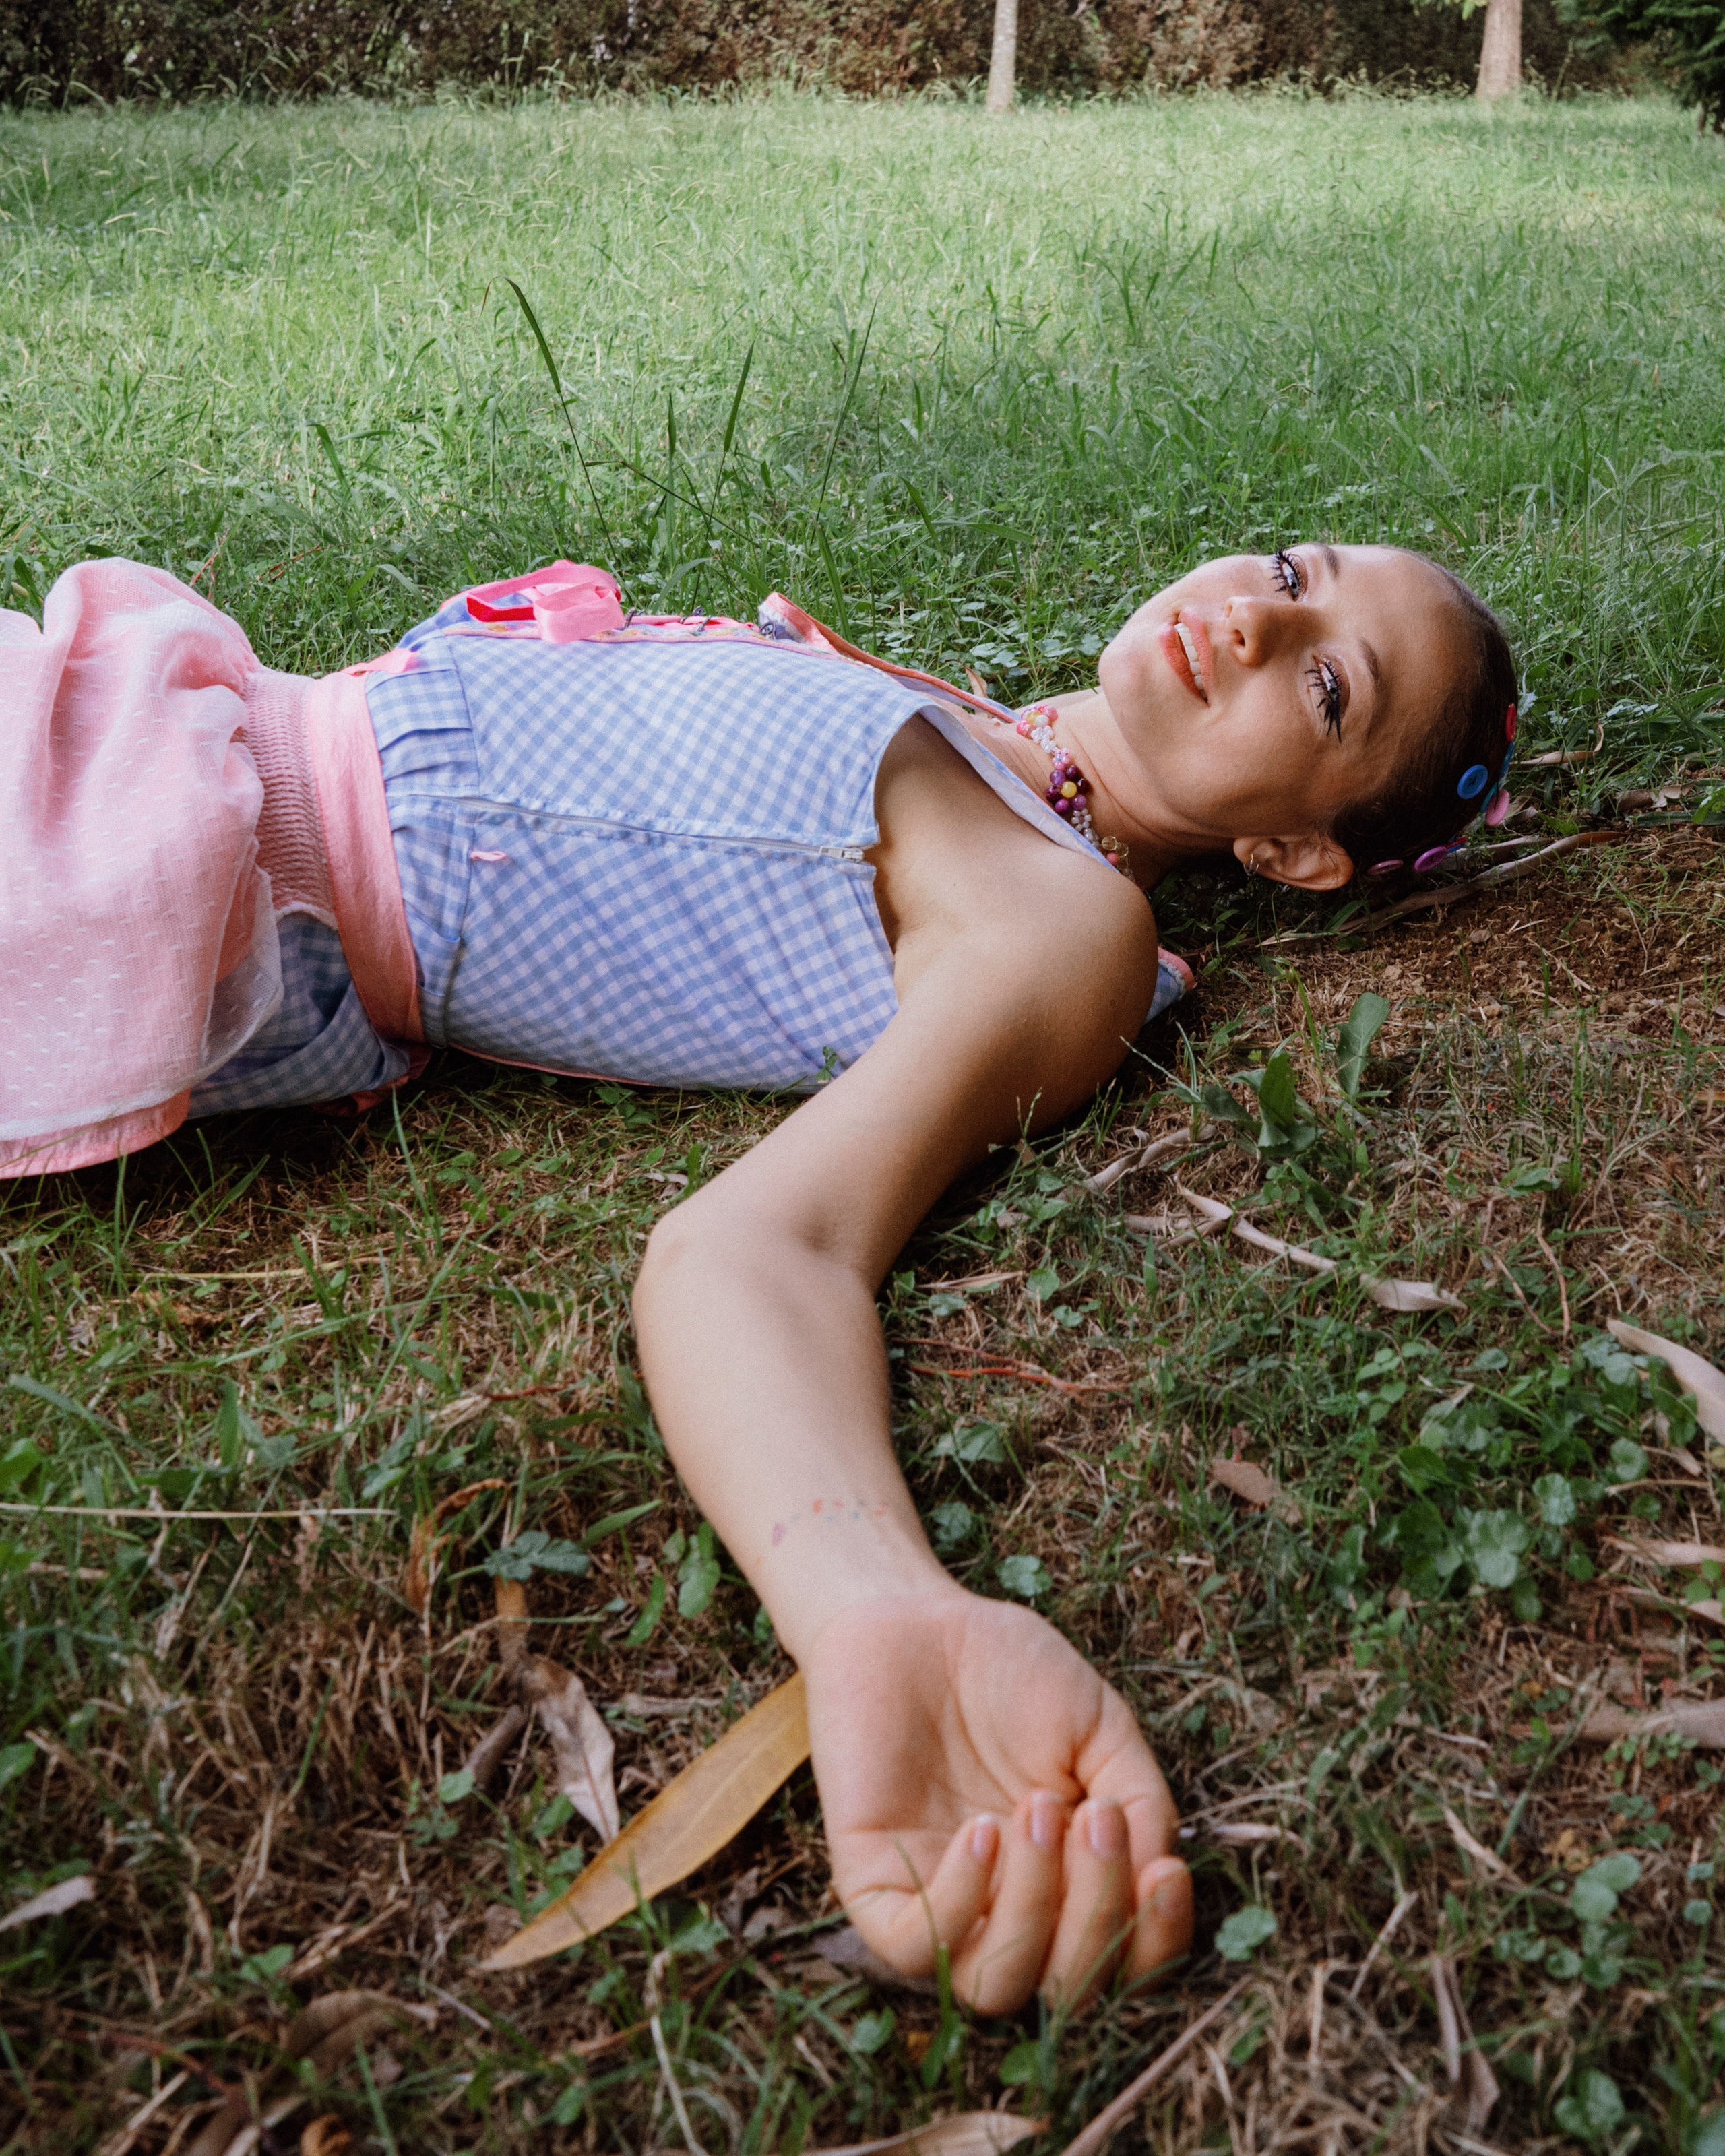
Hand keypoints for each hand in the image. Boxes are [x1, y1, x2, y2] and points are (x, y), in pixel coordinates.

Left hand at [801, 1585, 1190, 2014]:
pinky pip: (915, 1946)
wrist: (915, 1617)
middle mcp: (1007, 1908)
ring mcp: (940, 1901)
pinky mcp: (872, 1883)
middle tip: (1097, 1815)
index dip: (1155, 1939)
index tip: (1167, 1870)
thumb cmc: (1008, 1668)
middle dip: (1098, 1913)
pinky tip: (983, 1830)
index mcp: (1068, 1880)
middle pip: (1067, 1989)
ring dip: (1034, 1910)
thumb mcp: (1101, 1726)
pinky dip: (960, 1902)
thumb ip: (1142, 1801)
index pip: (1123, 1962)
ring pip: (994, 1984)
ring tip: (1038, 1809)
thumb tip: (1158, 1877)